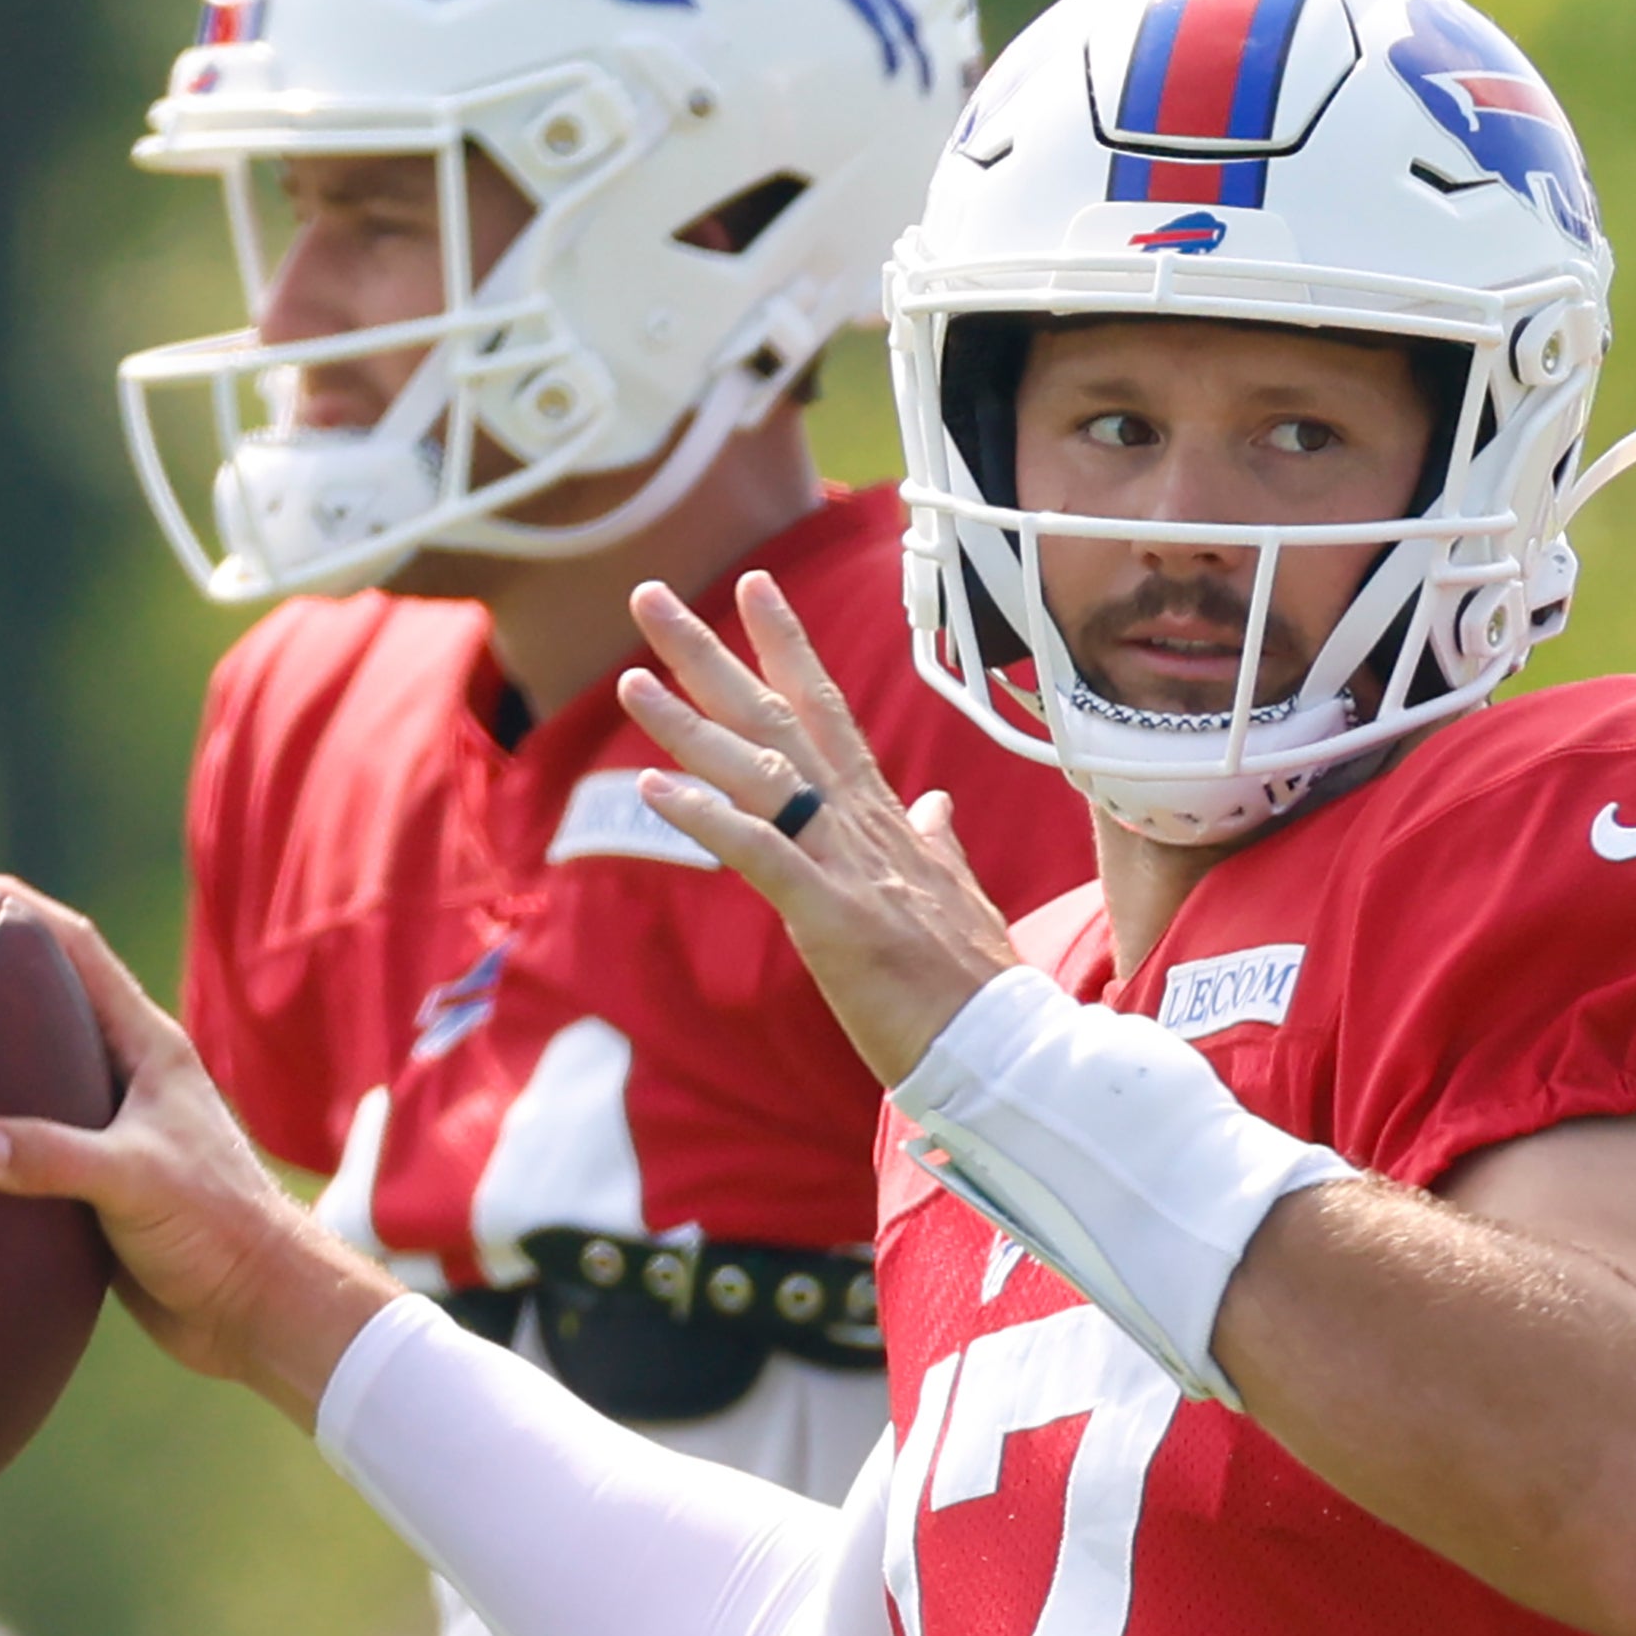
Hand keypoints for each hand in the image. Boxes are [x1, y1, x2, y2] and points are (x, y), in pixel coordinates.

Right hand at [0, 875, 401, 1423]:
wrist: (255, 1307)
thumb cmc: (216, 1229)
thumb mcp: (134, 1182)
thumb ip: (54, 1157)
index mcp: (149, 1049)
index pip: (77, 951)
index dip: (16, 910)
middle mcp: (131, 1078)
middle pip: (51, 1002)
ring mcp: (116, 1129)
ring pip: (38, 1074)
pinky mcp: (100, 1184)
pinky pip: (33, 1140)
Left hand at [619, 573, 1021, 1084]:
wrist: (1006, 1050)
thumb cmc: (973, 984)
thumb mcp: (954, 895)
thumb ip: (937, 842)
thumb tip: (936, 803)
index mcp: (883, 820)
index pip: (826, 713)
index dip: (786, 648)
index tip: (755, 586)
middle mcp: (861, 826)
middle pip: (778, 720)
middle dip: (711, 656)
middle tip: (651, 596)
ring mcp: (848, 868)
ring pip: (761, 776)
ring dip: (690, 727)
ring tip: (630, 679)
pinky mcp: (834, 919)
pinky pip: (761, 856)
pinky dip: (707, 819)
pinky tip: (655, 788)